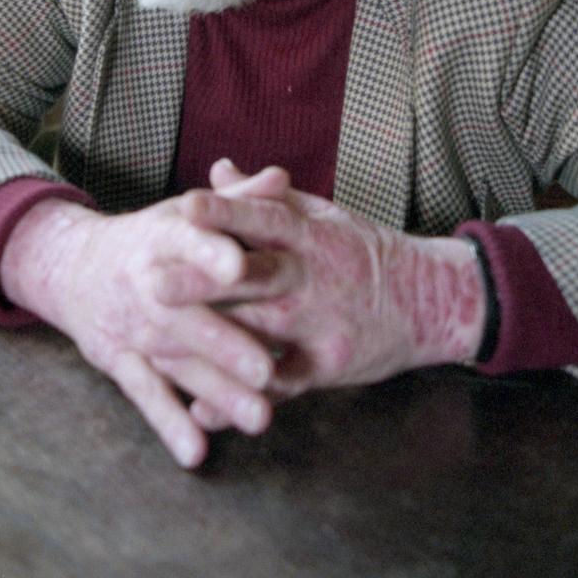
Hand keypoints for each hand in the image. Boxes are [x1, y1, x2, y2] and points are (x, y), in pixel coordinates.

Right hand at [0, 193, 283, 468]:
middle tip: (266, 369)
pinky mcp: (121, 363)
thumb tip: (284, 179)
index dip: (212, 253)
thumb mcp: (187, 212)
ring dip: (217, 393)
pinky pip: (148, 396)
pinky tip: (196, 451)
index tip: (237, 266)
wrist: (74, 268)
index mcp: (165, 239)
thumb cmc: (152, 238)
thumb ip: (237, 200)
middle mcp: (148, 287)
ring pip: (179, 364)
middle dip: (226, 343)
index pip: (189, 243)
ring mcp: (135, 330)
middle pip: (189, 317)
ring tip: (259, 418)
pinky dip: (169, 424)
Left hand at [170, 161, 486, 428]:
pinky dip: (237, 400)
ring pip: (258, 333)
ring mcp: (320, 324)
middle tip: (149, 283)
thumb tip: (218, 169)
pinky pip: (277, 385)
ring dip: (207, 342)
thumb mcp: (322, 216)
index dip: (225, 213)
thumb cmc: (361, 253)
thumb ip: (267, 197)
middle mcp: (313, 277)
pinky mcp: (327, 367)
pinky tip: (199, 409)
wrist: (428, 302)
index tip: (184, 207)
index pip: (264, 218)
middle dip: (201, 282)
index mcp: (310, 234)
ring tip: (155, 346)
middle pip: (252, 277)